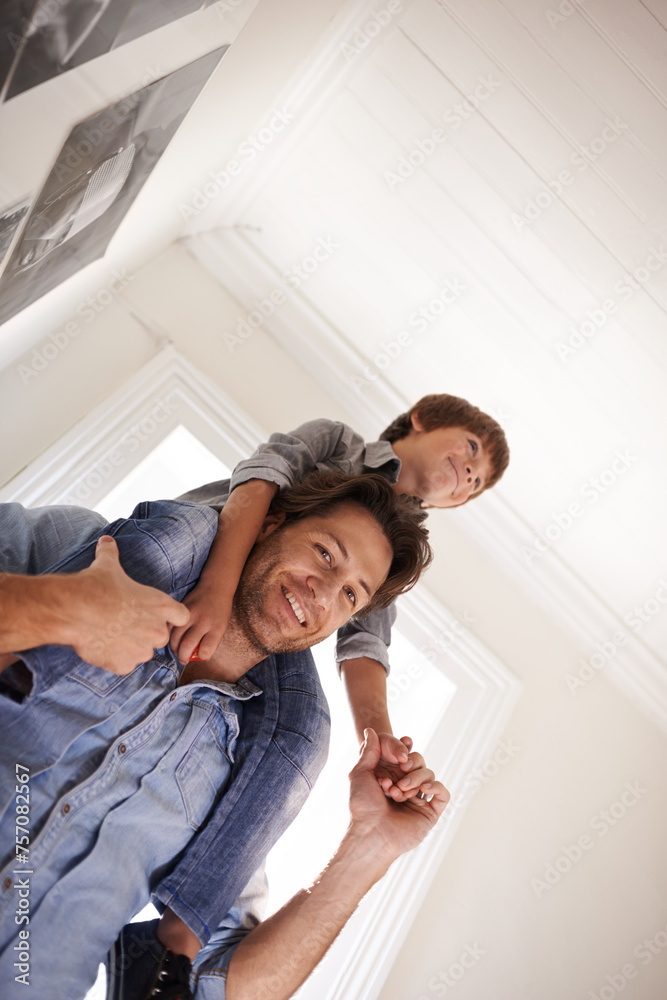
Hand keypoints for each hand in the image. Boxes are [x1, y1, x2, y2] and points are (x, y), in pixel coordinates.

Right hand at [72, 536, 189, 672]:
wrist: (75, 610)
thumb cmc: (96, 586)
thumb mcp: (107, 565)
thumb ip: (111, 553)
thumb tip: (106, 540)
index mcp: (161, 606)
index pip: (181, 616)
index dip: (169, 617)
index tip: (154, 615)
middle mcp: (157, 631)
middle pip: (161, 637)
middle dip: (146, 633)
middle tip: (125, 625)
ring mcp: (142, 650)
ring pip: (142, 653)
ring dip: (131, 647)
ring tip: (111, 635)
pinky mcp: (124, 665)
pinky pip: (124, 665)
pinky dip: (115, 659)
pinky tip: (102, 646)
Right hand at [169, 580, 232, 663]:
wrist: (215, 587)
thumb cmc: (220, 610)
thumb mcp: (223, 627)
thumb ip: (213, 642)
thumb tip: (200, 658)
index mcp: (217, 628)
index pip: (206, 650)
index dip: (202, 657)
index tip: (200, 656)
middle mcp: (203, 622)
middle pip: (187, 645)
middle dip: (183, 657)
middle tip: (183, 660)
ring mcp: (190, 615)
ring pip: (175, 637)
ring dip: (174, 647)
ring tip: (177, 650)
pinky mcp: (181, 608)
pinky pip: (170, 625)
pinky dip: (169, 634)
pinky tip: (173, 638)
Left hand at [349, 729, 448, 859]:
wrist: (370, 832)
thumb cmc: (362, 806)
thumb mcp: (360, 773)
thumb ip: (368, 751)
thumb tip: (369, 730)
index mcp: (391, 779)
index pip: (405, 757)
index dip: (406, 749)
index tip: (404, 741)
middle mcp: (406, 789)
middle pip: (419, 764)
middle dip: (410, 763)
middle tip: (402, 768)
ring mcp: (418, 801)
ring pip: (429, 775)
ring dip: (416, 777)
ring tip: (402, 789)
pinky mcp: (430, 813)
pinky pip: (443, 793)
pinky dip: (436, 786)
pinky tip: (423, 788)